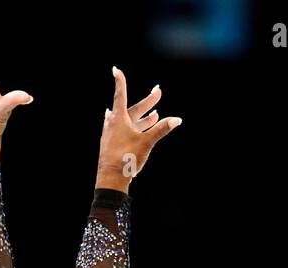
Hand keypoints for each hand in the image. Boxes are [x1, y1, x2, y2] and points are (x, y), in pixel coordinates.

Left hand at [96, 66, 181, 190]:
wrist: (110, 178)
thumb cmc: (126, 158)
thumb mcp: (146, 142)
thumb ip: (161, 129)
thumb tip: (177, 119)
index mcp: (119, 119)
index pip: (121, 94)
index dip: (120, 81)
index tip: (115, 69)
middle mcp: (113, 123)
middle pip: (132, 109)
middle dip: (147, 103)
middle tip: (159, 92)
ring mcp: (112, 134)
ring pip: (129, 121)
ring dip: (142, 117)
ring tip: (154, 114)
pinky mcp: (112, 144)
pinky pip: (125, 131)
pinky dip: (134, 127)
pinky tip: (134, 127)